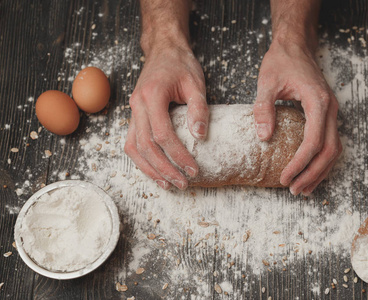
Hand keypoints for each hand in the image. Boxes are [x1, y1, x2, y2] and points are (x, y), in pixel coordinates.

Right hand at [125, 40, 208, 189]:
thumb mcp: (196, 83)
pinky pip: (132, 142)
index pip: (162, 134)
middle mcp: (137, 105)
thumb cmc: (180, 65)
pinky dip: (142, 160)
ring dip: (150, 169)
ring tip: (168, 184)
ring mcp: (133, 111)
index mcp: (152, 96)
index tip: (193, 169)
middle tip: (183, 183)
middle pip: (146, 146)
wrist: (163, 51)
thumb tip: (200, 136)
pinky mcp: (134, 116)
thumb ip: (198, 109)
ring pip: (134, 148)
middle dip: (165, 168)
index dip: (178, 155)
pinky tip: (155, 171)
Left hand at [254, 42, 341, 195]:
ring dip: (320, 172)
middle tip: (294, 190)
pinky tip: (310, 172)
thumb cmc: (282, 61)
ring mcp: (332, 112)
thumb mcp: (267, 82)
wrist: (296, 46)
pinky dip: (322, 161)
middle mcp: (330, 109)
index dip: (300, 163)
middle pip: (329, 151)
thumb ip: (264, 109)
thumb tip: (264, 138)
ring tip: (303, 189)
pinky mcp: (327, 114)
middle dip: (312, 174)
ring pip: (334, 150)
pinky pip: (331, 143)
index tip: (285, 178)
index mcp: (317, 102)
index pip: (314, 141)